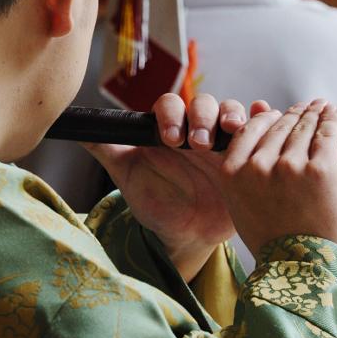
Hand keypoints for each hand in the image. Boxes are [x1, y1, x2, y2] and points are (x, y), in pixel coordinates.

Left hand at [84, 93, 252, 281]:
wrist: (183, 233)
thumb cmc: (155, 201)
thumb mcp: (128, 176)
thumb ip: (107, 150)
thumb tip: (73, 129)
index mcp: (167, 128)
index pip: (171, 105)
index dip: (171, 115)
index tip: (168, 138)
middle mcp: (196, 129)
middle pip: (204, 104)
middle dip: (202, 117)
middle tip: (195, 143)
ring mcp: (222, 140)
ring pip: (232, 113)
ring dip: (233, 115)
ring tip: (231, 130)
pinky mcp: (245, 154)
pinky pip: (258, 128)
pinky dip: (262, 117)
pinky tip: (263, 113)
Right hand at [217, 100, 336, 256]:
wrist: (301, 267)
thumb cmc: (274, 237)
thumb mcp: (242, 203)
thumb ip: (246, 170)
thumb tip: (262, 134)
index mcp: (233, 173)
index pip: (249, 130)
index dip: (266, 118)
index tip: (278, 115)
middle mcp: (257, 166)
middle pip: (278, 127)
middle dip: (294, 114)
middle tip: (306, 107)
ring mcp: (290, 167)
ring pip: (303, 128)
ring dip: (314, 113)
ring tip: (322, 106)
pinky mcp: (322, 170)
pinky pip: (327, 135)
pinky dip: (332, 120)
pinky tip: (334, 112)